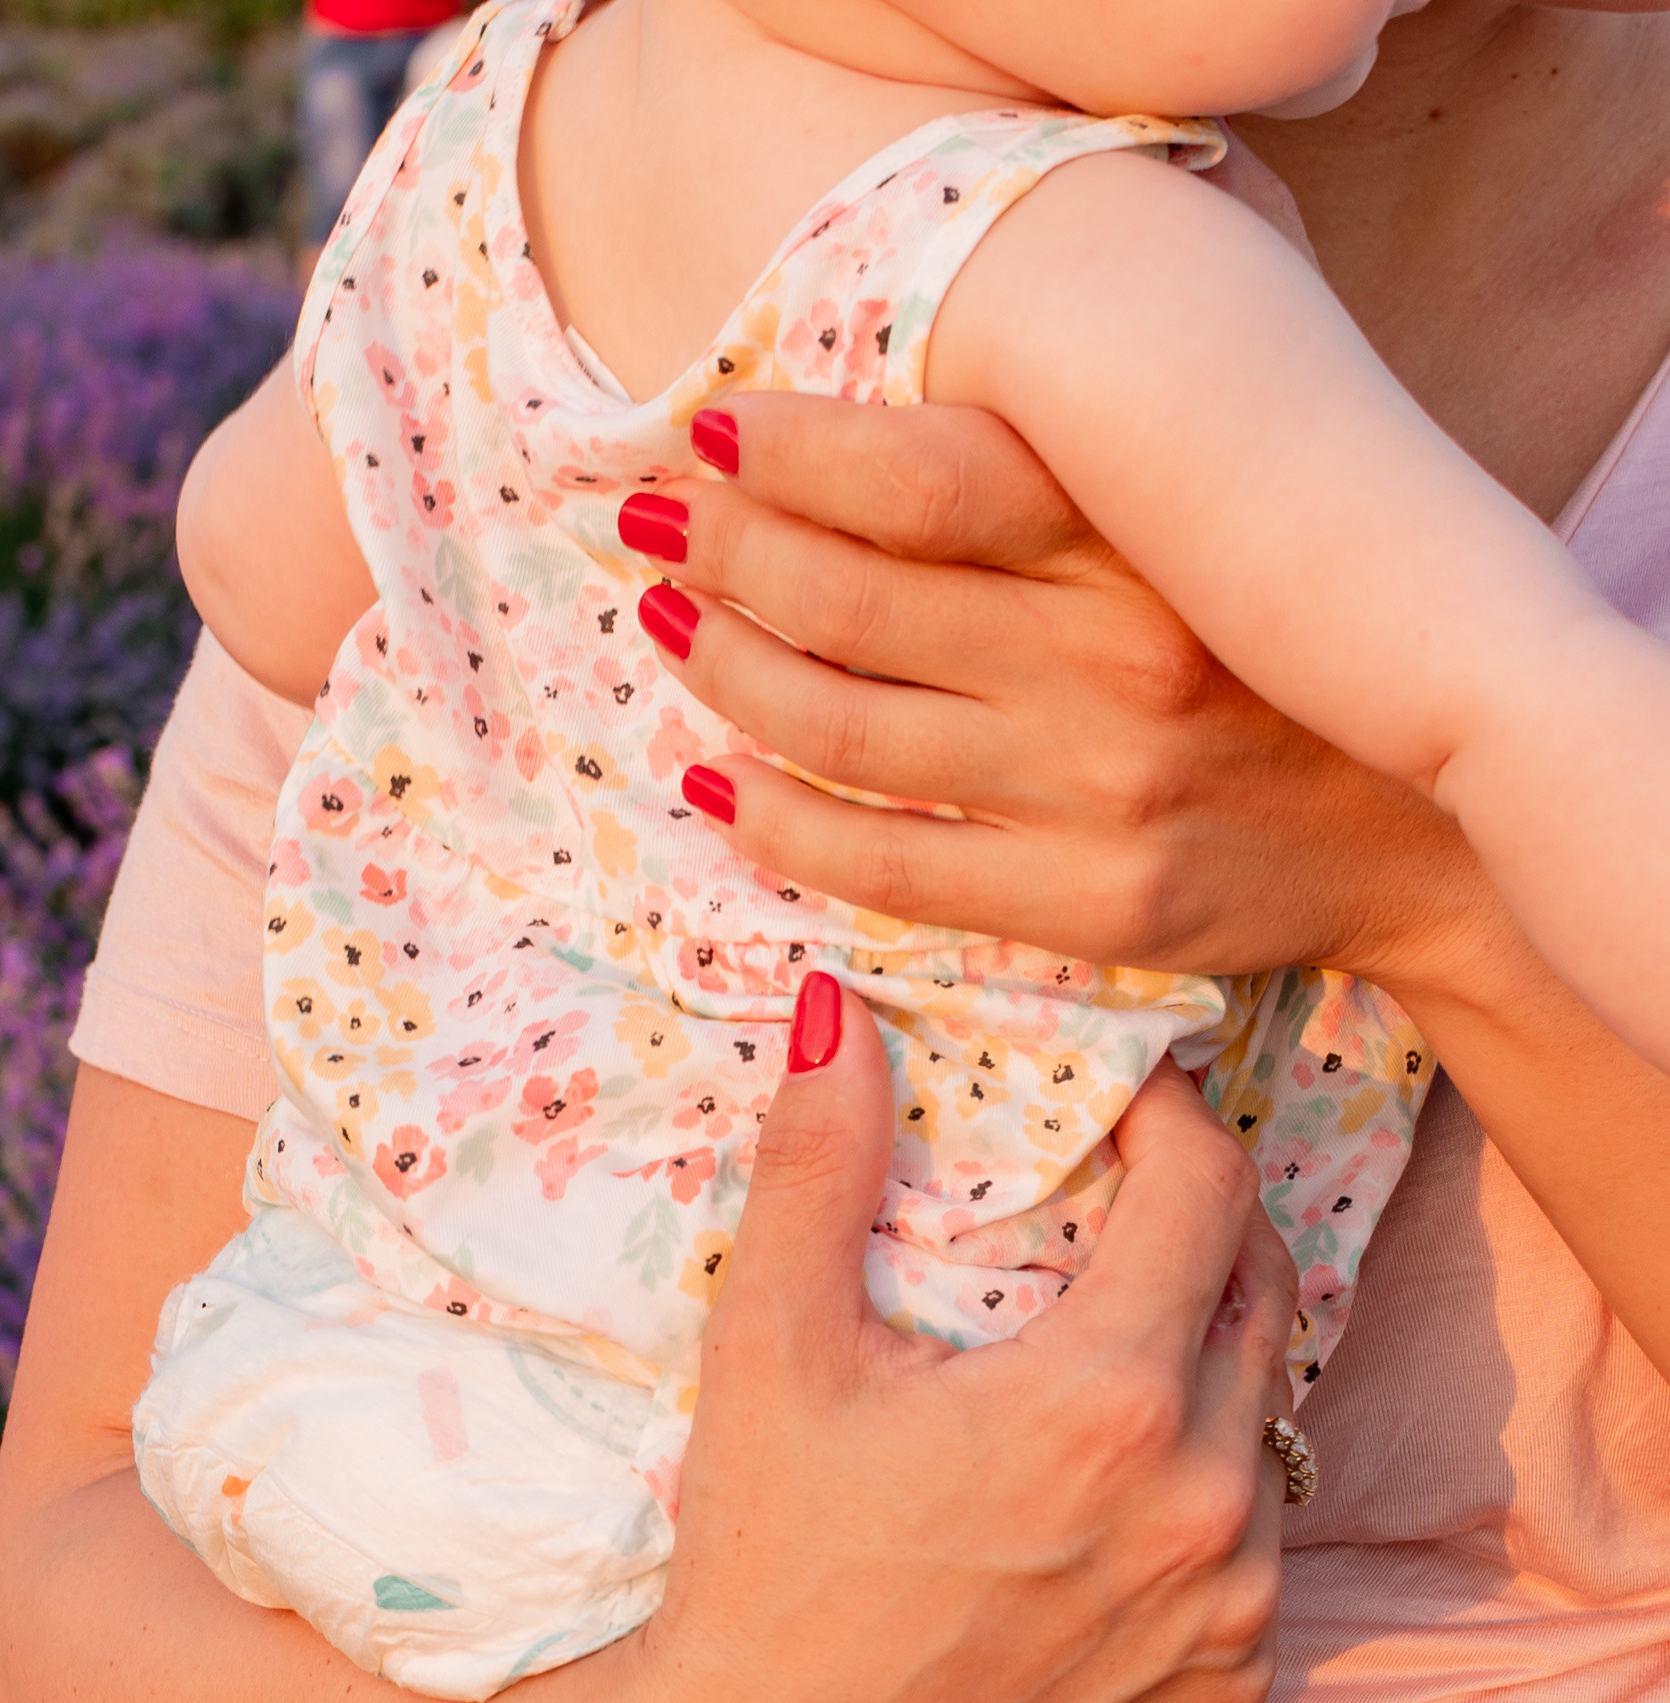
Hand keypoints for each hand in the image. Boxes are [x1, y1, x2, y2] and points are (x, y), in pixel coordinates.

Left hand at [626, 394, 1483, 991]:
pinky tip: (715, 779)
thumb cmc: (1281, 656)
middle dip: (723, 551)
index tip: (709, 429)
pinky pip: (879, 865)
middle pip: (853, 598)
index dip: (790, 451)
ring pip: (844, 728)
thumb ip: (1070, 475)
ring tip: (670, 625)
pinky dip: (773, 821)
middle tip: (654, 523)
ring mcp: (1097, 791)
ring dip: (726, 672)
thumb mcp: (1206, 522)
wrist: (1425, 833)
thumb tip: (865, 425)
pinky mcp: (1084, 901)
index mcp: (1145, 538)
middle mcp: (1116, 658)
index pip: (923, 473)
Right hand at [628, 980, 1298, 1702]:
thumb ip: (819, 1167)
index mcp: (1109, 1401)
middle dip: (1198, 1232)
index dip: (1166, 1125)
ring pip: (1267, 1421)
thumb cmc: (758, 1559)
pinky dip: (1202, 1502)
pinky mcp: (1223, 1685)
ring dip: (1207, 1366)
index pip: (1207, 1189)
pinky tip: (1111, 1496)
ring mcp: (1227, 1607)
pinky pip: (1253, 1550)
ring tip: (1111, 1350)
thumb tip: (841, 1007)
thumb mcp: (772, 1349)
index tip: (1116, 1112)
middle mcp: (1203, 1504)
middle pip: (1260, 1293)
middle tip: (1118, 1214)